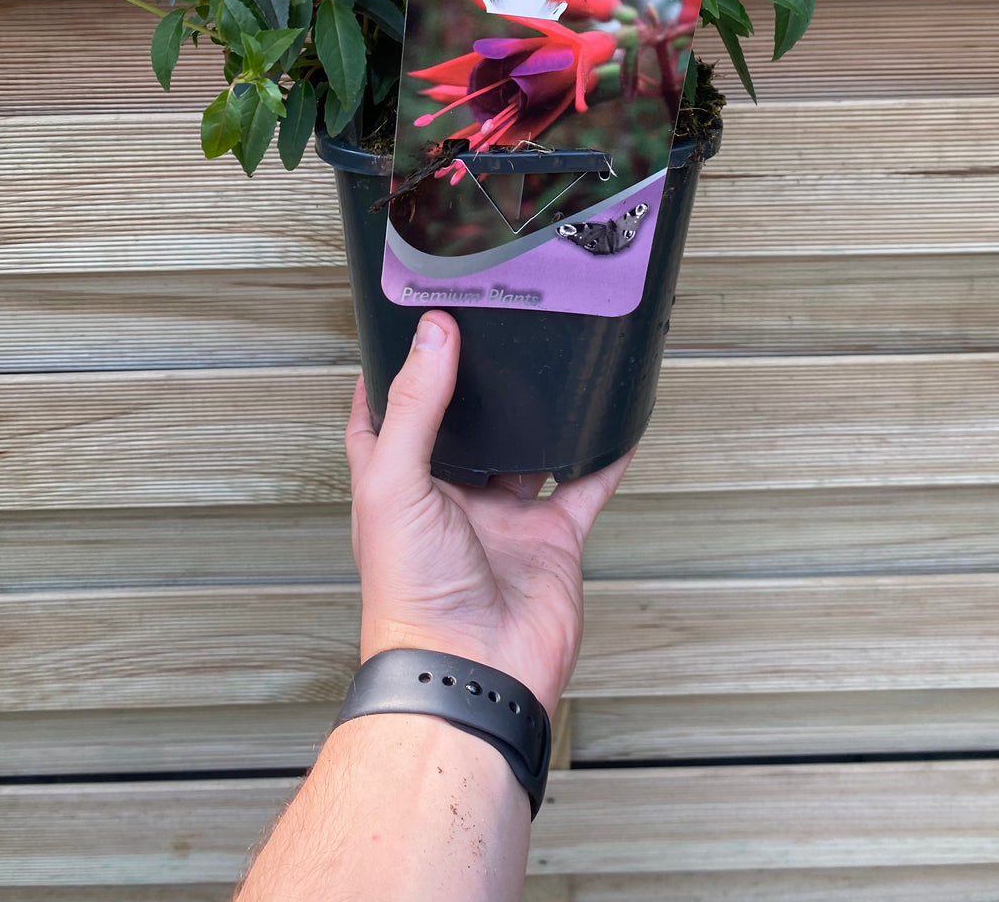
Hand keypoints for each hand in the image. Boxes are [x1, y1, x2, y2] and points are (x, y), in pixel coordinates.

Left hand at [345, 310, 633, 714]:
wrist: (471, 671)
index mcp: (396, 483)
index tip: (412, 327)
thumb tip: (432, 335)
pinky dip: (600, 458)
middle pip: (463, 427)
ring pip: (526, 452)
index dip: (396, 373)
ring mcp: (501, 517)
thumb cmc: (411, 597)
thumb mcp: (396, 482)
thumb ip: (416, 405)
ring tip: (552, 366)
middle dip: (477, 387)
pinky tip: (613, 426)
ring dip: (539, 417)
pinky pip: (582, 488)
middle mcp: (448, 497)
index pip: (385, 415)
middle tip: (496, 333)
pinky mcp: (549, 538)